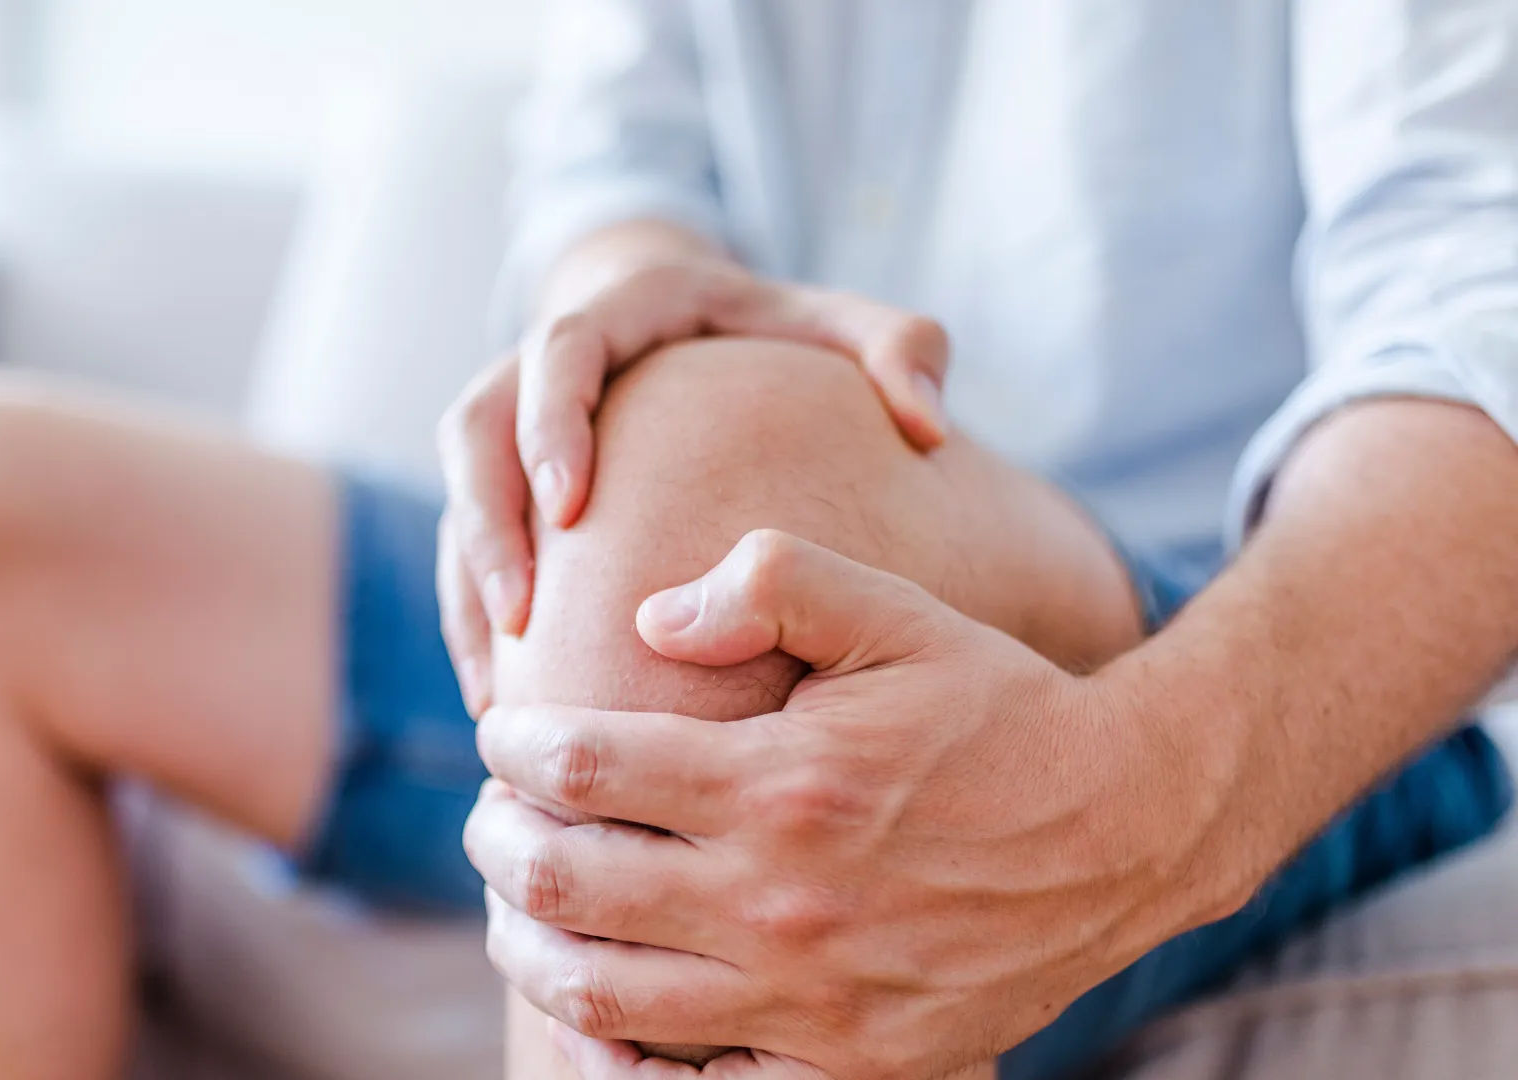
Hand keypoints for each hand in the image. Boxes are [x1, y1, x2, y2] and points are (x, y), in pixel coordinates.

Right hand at [435, 258, 950, 715]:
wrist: (690, 321)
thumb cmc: (775, 333)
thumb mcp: (840, 325)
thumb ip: (899, 351)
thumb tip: (928, 423)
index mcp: (619, 312)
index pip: (560, 350)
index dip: (552, 424)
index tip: (572, 505)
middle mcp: (543, 362)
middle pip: (475, 429)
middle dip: (488, 522)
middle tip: (523, 612)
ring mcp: (512, 426)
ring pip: (459, 501)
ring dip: (469, 590)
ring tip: (498, 686)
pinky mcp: (500, 484)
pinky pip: (465, 551)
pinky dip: (474, 621)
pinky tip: (502, 698)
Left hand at [464, 531, 1232, 1078]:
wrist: (1127, 830)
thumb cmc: (998, 709)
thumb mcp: (898, 614)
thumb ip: (772, 584)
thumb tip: (652, 616)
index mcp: (783, 780)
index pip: (584, 766)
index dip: (516, 744)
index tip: (504, 731)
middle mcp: (782, 898)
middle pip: (565, 881)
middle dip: (495, 842)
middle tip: (488, 815)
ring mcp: (811, 997)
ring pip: (601, 992)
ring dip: (526, 945)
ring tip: (516, 903)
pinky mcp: (846, 1063)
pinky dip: (619, 1056)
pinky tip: (594, 1011)